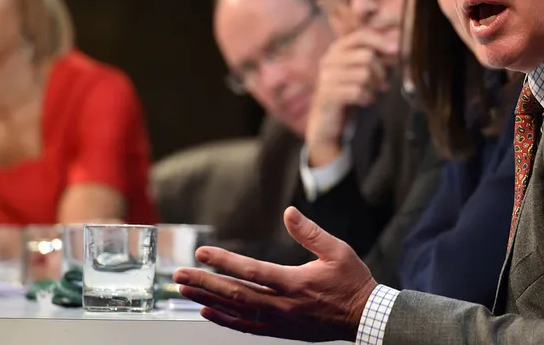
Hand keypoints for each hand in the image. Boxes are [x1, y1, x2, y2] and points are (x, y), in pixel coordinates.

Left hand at [175, 207, 377, 342]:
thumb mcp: (338, 250)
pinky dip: (224, 320)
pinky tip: (207, 312)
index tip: (201, 253)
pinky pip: (246, 326)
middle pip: (235, 294)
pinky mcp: (281, 330)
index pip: (251, 271)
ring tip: (185, 291)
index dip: (224, 262)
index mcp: (295, 283)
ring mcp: (280, 321)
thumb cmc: (353, 282)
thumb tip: (288, 213)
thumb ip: (310, 232)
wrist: (364, 318)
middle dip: (205, 283)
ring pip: (236, 312)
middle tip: (179, 276)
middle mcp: (283, 305)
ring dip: (208, 300)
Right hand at [305, 30, 398, 165]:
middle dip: (380, 72)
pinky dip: (366, 98)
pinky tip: (363, 101)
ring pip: (364, 74)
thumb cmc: (348, 91)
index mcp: (337, 49)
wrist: (327, 119)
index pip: (361, 35)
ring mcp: (326, 77)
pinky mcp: (328, 94)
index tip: (396, 50)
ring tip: (370, 93)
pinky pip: (357, 91)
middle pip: (366, 56)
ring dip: (373, 87)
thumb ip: (375, 57)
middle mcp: (329, 59)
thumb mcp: (360, 70)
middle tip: (382, 84)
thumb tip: (397, 47)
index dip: (380, 41)